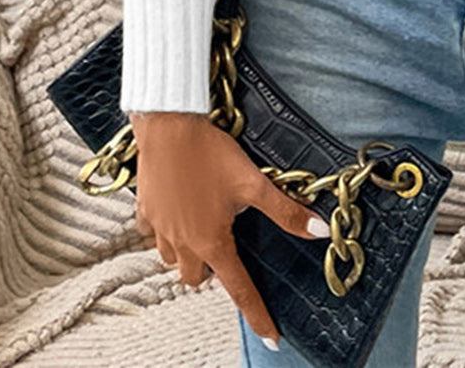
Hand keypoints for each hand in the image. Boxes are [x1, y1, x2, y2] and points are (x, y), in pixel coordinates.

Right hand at [131, 111, 329, 349]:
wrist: (169, 126)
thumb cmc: (211, 153)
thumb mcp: (253, 183)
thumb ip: (285, 211)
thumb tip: (319, 232)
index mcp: (213, 242)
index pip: (240, 290)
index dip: (258, 315)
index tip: (271, 338)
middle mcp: (184, 244)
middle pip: (199, 277)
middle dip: (214, 270)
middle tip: (227, 248)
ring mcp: (161, 231)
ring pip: (175, 261)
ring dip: (190, 254)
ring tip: (204, 230)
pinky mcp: (145, 213)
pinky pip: (155, 237)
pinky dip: (167, 234)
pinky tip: (179, 213)